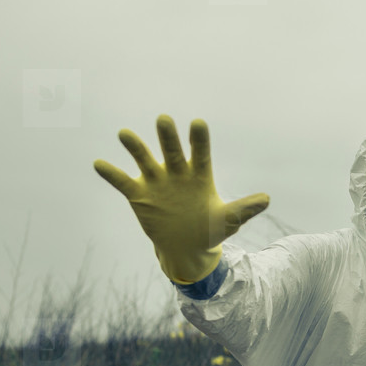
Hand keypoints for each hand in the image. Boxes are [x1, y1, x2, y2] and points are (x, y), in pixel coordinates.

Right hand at [94, 115, 269, 283]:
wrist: (187, 246)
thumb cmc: (210, 229)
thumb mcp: (228, 221)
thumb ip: (244, 208)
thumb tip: (267, 199)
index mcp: (199, 175)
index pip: (200, 153)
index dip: (199, 139)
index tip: (198, 123)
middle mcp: (177, 172)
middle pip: (172, 151)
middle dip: (168, 137)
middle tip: (164, 119)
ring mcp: (156, 181)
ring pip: (145, 159)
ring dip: (135, 147)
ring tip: (125, 134)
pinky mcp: (139, 194)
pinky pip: (123, 181)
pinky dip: (111, 173)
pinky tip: (99, 164)